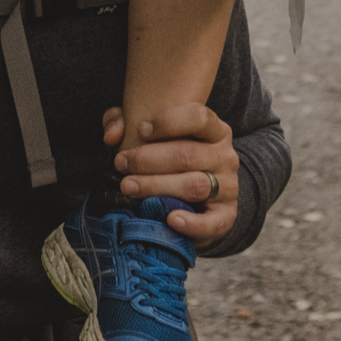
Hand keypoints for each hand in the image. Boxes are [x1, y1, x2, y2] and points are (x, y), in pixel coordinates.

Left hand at [100, 104, 238, 245]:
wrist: (202, 198)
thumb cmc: (170, 159)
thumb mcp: (153, 136)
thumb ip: (125, 123)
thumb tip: (112, 134)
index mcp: (214, 130)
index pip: (198, 117)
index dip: (168, 122)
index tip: (140, 129)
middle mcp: (225, 156)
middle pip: (187, 154)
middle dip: (148, 160)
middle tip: (120, 164)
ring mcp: (228, 187)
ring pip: (194, 185)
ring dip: (157, 186)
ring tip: (129, 187)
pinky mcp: (226, 216)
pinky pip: (212, 222)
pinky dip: (191, 223)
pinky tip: (170, 219)